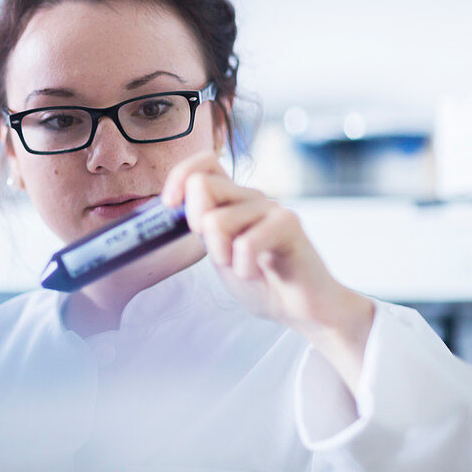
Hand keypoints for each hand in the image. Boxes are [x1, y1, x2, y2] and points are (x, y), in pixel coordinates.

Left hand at [161, 151, 375, 391]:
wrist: (302, 308)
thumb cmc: (261, 281)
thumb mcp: (219, 252)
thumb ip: (202, 227)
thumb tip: (170, 207)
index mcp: (232, 199)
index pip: (203, 162)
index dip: (179, 176)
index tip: (170, 206)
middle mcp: (250, 196)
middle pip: (201, 184)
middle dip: (195, 223)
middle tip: (217, 251)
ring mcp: (270, 207)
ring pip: (217, 219)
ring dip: (222, 256)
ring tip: (242, 268)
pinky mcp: (289, 224)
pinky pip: (246, 242)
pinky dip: (243, 268)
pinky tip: (256, 274)